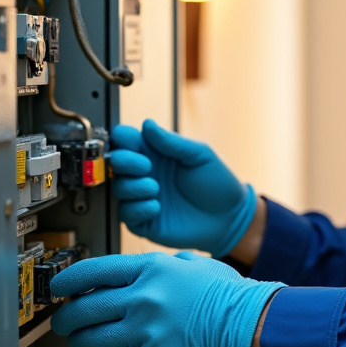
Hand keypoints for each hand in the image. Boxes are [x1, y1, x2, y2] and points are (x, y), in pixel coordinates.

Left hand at [49, 251, 283, 346]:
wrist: (250, 325)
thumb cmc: (230, 296)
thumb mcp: (195, 264)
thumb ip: (169, 264)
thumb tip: (156, 267)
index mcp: (151, 269)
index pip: (92, 272)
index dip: (67, 281)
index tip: (59, 288)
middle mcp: (143, 296)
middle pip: (82, 308)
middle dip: (66, 317)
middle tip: (64, 321)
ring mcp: (145, 328)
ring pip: (90, 338)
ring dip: (82, 341)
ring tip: (84, 340)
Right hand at [107, 119, 256, 257]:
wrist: (230, 217)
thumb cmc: (217, 183)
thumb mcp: (199, 155)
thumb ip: (172, 142)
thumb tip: (147, 124)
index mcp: (155, 153)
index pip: (126, 140)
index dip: (124, 139)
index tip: (134, 143)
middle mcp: (145, 174)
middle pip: (116, 163)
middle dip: (126, 162)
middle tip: (147, 166)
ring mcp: (143, 198)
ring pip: (118, 189)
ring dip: (133, 187)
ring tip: (155, 188)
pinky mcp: (145, 222)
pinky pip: (126, 215)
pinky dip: (138, 209)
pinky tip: (157, 207)